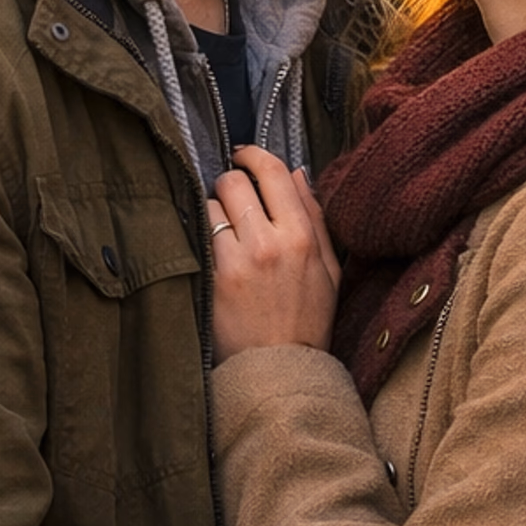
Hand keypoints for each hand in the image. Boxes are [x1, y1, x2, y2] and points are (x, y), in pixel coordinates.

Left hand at [209, 148, 340, 361]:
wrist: (281, 369)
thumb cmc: (309, 319)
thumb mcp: (329, 268)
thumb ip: (314, 216)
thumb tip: (298, 172)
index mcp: (301, 237)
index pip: (272, 172)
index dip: (253, 155)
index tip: (244, 156)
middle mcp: (267, 243)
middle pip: (232, 183)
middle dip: (229, 185)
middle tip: (232, 199)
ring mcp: (235, 262)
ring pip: (209, 208)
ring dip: (213, 214)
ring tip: (223, 233)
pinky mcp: (210, 281)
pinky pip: (197, 238)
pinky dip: (201, 239)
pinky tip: (212, 252)